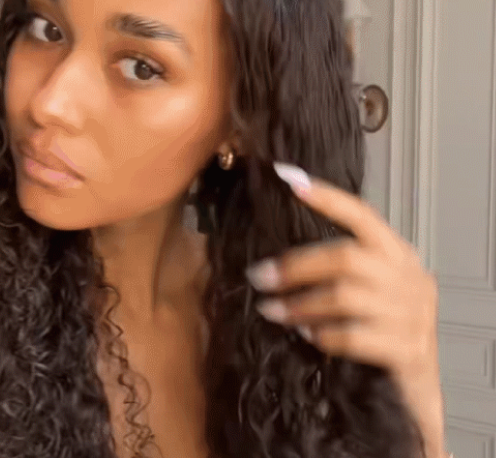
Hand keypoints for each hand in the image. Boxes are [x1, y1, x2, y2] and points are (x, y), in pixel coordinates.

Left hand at [245, 163, 440, 380]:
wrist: (417, 389)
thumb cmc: (386, 333)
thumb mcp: (372, 292)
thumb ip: (342, 272)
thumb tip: (280, 262)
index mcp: (399, 256)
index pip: (363, 216)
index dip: (327, 198)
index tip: (290, 180)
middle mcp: (409, 278)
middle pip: (346, 258)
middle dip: (295, 267)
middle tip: (261, 277)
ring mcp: (412, 315)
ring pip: (344, 297)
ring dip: (299, 304)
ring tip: (272, 310)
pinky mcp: (406, 350)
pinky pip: (353, 336)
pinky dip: (322, 335)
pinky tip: (305, 336)